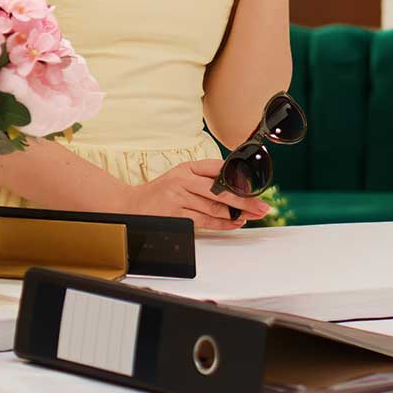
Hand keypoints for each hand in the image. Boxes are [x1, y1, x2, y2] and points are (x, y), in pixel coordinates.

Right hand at [121, 160, 271, 231]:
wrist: (130, 206)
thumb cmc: (161, 191)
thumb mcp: (180, 175)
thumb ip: (204, 176)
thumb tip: (235, 183)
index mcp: (186, 168)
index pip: (218, 168)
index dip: (239, 178)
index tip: (255, 185)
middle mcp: (183, 181)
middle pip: (220, 191)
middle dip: (245, 200)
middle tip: (262, 206)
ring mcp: (178, 200)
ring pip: (214, 208)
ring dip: (237, 214)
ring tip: (253, 215)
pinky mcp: (176, 217)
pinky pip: (205, 222)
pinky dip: (223, 224)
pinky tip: (235, 223)